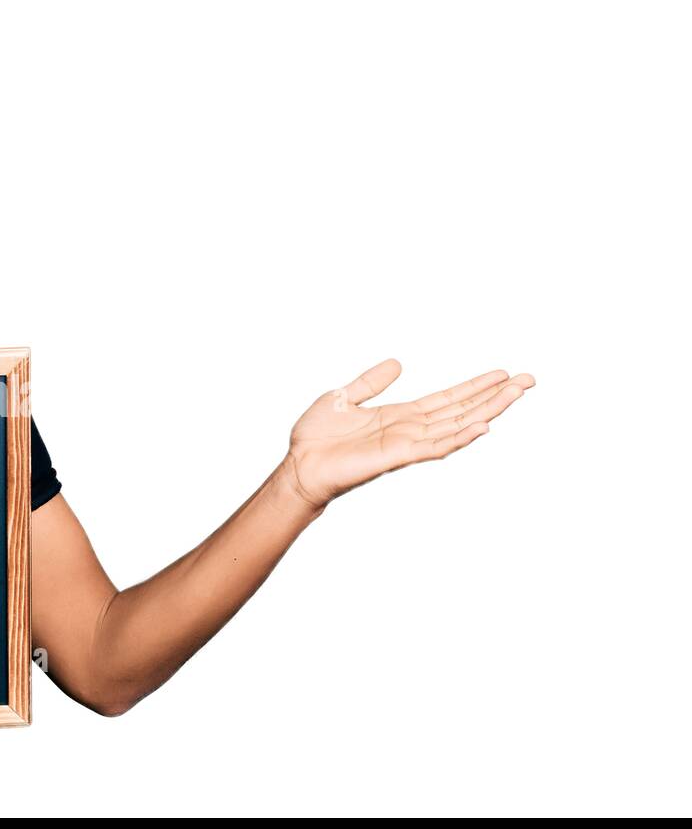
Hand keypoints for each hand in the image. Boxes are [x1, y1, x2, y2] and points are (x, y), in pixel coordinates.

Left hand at [280, 359, 534, 510]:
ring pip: (458, 426)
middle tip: (530, 379)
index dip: (475, 386)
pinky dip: (459, 437)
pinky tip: (483, 426)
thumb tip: (396, 363)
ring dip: (488, 411)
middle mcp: (411, 430)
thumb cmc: (316, 439)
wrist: (299, 465)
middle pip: (463, 410)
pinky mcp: (397, 457)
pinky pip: (435, 447)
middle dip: (496, 396)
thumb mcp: (344, 397)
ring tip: (516, 393)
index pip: (447, 399)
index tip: (504, 374)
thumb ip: (370, 382)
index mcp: (401, 416)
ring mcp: (407, 444)